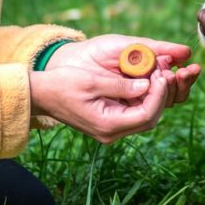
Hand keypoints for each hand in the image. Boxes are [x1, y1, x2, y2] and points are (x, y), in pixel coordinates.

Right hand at [28, 35, 201, 142]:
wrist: (41, 94)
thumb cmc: (63, 84)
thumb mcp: (92, 81)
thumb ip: (121, 85)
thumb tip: (147, 84)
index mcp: (107, 125)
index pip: (146, 116)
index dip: (159, 95)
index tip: (162, 74)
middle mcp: (112, 133)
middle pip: (150, 118)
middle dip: (161, 94)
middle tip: (163, 71)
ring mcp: (112, 129)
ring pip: (145, 115)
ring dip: (155, 95)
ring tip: (157, 72)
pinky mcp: (111, 121)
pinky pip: (135, 111)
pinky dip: (145, 96)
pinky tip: (147, 78)